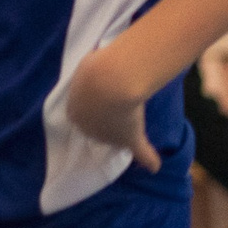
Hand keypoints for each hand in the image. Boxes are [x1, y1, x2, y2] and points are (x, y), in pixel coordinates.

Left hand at [63, 46, 159, 171]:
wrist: (111, 81)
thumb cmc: (96, 70)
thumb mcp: (88, 67)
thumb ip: (91, 73)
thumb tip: (95, 61)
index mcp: (73, 112)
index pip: (84, 115)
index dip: (95, 109)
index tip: (104, 100)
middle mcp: (89, 129)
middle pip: (100, 128)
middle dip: (108, 120)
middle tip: (120, 106)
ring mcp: (109, 136)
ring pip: (118, 137)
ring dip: (126, 131)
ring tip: (134, 119)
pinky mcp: (129, 139)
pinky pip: (140, 152)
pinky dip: (148, 159)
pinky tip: (154, 166)